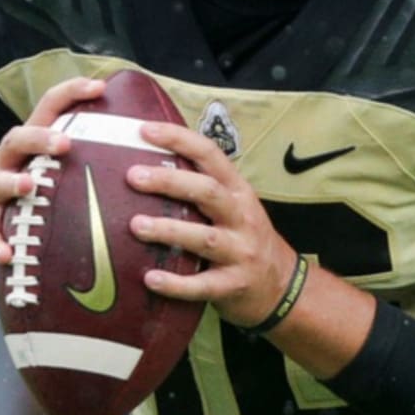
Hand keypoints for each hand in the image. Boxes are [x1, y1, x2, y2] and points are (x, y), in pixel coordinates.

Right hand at [0, 76, 106, 265]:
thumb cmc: (28, 187)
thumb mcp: (51, 167)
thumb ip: (87, 157)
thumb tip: (147, 154)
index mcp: (31, 143)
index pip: (49, 107)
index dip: (72, 92)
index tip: (101, 86)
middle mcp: (6, 159)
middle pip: (18, 137)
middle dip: (41, 138)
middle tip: (66, 143)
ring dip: (13, 182)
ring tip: (29, 186)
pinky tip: (7, 253)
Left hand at [127, 122, 297, 326]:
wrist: (282, 283)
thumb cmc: (245, 237)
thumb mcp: (234, 205)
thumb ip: (201, 188)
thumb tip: (146, 166)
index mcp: (238, 191)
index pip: (210, 155)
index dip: (179, 139)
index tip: (144, 130)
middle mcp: (242, 216)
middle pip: (208, 192)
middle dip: (170, 182)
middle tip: (133, 176)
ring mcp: (240, 251)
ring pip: (205, 238)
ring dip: (169, 230)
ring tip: (136, 225)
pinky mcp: (233, 284)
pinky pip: (203, 285)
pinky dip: (176, 283)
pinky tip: (150, 278)